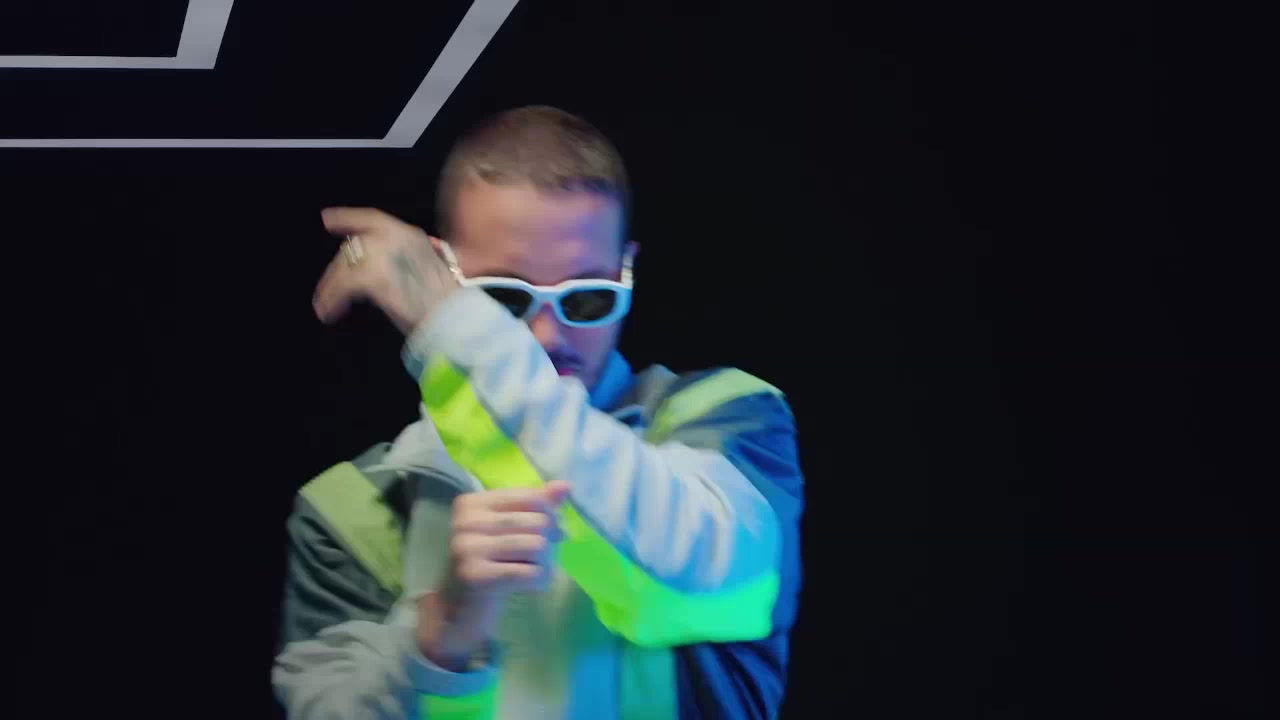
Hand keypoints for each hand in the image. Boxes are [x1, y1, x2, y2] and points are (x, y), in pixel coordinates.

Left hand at [312, 207, 457, 334]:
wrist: (453, 318)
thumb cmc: (445, 303)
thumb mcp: (426, 268)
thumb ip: (401, 260)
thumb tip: (375, 265)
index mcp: (410, 234)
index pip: (371, 218)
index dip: (346, 217)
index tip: (326, 219)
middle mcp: (395, 237)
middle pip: (353, 247)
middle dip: (336, 270)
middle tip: (325, 291)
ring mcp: (383, 254)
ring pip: (344, 266)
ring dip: (331, 287)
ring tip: (325, 307)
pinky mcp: (373, 275)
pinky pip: (343, 285)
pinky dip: (333, 299)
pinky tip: (330, 312)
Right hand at [417, 481, 571, 669]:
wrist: (454, 611)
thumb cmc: (486, 565)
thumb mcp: (505, 531)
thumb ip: (534, 506)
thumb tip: (565, 486)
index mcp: (471, 503)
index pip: (530, 497)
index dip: (550, 516)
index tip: (548, 534)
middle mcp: (466, 522)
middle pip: (538, 521)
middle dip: (550, 542)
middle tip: (541, 558)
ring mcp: (468, 549)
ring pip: (537, 546)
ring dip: (546, 563)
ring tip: (535, 572)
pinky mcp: (477, 577)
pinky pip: (530, 573)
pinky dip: (539, 581)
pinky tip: (531, 586)